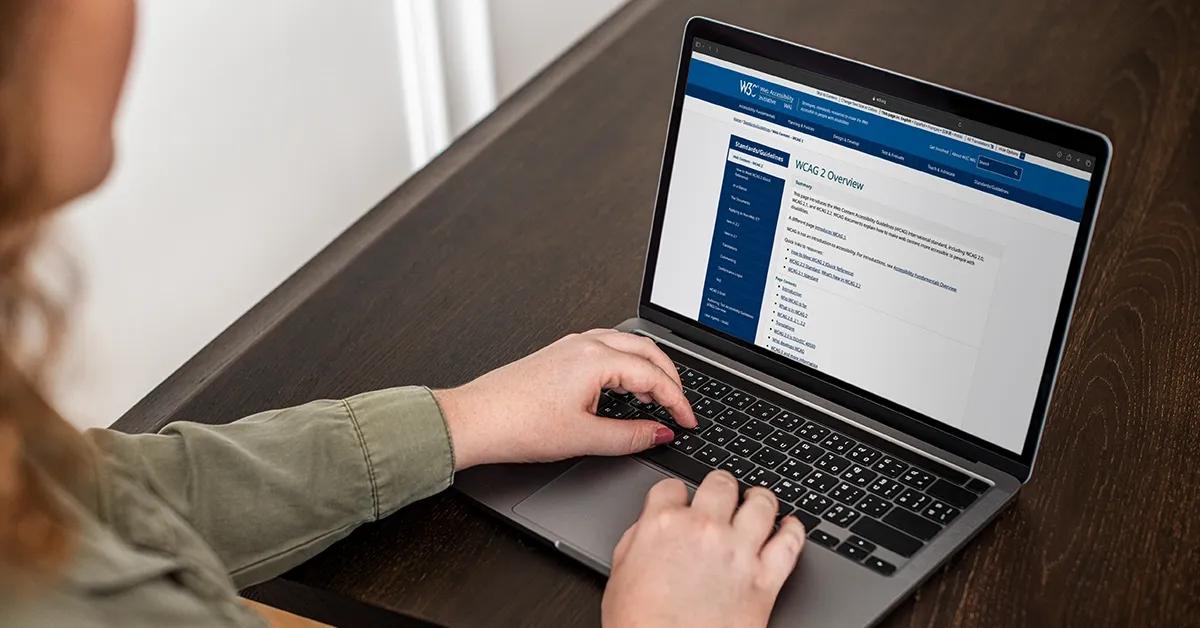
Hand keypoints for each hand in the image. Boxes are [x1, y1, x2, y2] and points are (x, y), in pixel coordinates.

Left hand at [433, 329, 697, 469]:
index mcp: (596, 359)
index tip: (688, 421)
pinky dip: (626, 363)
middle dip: (670, 378)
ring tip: (658, 396)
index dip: (678, 401)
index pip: (654, 376)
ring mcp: (571, 346)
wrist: (475, 420)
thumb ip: (630, 437)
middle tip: (681, 407)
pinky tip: (622, 385)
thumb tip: (660, 434)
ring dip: (648, 367)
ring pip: (626, 345)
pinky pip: (606, 347)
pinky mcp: (559, 354)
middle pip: (646, 351)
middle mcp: (585, 344)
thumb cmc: (518, 425)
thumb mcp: (584, 438)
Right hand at [602, 471, 805, 627]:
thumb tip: (648, 528)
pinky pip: (790, 543)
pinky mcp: (765, 580)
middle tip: (723, 493)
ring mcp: (738, 552)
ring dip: (760, 499)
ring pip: (761, 504)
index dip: (677, 493)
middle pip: (721, 484)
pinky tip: (790, 528)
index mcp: (663, 525)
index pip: (673, 487)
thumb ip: (637, 539)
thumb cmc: (640, 624)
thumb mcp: (620, 573)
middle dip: (721, 486)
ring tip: (759, 502)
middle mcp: (703, 530)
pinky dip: (794, 530)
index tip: (682, 500)